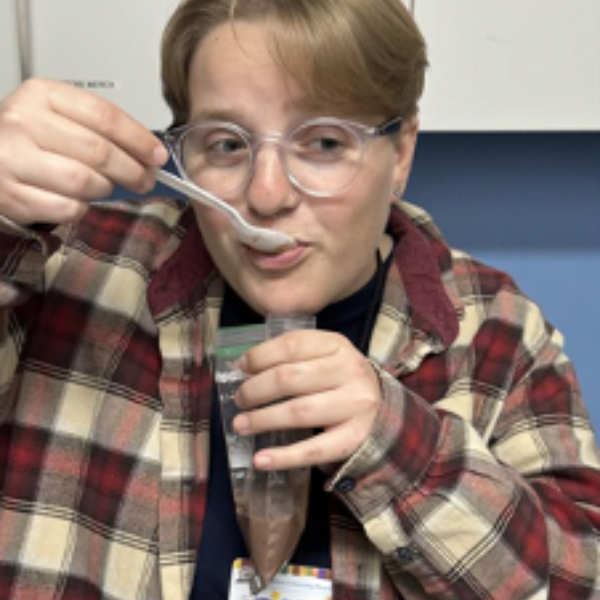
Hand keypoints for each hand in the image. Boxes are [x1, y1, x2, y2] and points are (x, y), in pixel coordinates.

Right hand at [0, 78, 167, 224]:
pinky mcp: (11, 195)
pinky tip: (79, 200)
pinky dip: (82, 208)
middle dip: (132, 170)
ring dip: (105, 189)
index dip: (138, 139)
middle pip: (98, 151)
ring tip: (106, 187)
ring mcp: (12, 159)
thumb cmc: (27, 139)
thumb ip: (98, 129)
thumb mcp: (57, 117)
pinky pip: (67, 208)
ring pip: (84, 182)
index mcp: (41, 95)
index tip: (157, 155)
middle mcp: (23, 122)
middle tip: (145, 180)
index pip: (104, 116)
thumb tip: (148, 153)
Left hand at [233, 329, 381, 469]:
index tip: (240, 368)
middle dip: (255, 390)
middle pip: (289, 378)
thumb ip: (289, 355)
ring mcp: (354, 405)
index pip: (292, 345)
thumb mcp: (321, 354)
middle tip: (239, 400)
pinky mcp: (354, 437)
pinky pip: (314, 450)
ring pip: (298, 412)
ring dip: (262, 420)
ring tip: (241, 425)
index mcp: (336, 345)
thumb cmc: (339, 378)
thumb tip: (242, 365)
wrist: (382, 406)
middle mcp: (349, 371)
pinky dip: (283, 456)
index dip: (259, 356)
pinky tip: (259, 459)